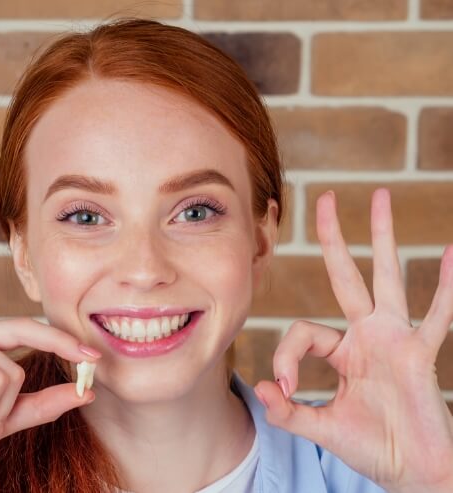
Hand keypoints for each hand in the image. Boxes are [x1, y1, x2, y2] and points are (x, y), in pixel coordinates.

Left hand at [254, 188, 452, 491]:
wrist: (413, 472)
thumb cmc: (371, 447)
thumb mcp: (321, 427)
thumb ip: (288, 411)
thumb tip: (259, 388)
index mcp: (341, 350)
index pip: (302, 331)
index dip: (285, 357)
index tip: (282, 388)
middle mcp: (366, 335)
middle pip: (346, 275)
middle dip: (335, 239)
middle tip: (325, 197)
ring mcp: (395, 339)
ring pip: (386, 278)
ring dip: (382, 238)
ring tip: (380, 196)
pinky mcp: (420, 354)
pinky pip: (436, 315)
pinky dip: (444, 287)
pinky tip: (450, 251)